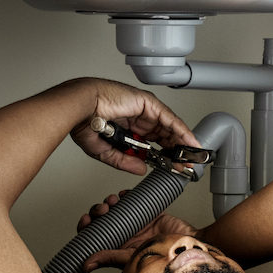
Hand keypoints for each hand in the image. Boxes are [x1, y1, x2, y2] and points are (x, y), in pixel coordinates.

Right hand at [61, 78, 197, 175]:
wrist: (79, 108)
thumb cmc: (84, 123)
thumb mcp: (106, 151)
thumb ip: (124, 161)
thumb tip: (141, 169)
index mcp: (127, 127)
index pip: (152, 142)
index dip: (163, 155)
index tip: (172, 167)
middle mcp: (137, 117)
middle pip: (164, 135)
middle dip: (176, 150)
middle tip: (186, 164)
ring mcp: (143, 109)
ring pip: (169, 127)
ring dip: (182, 142)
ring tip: (192, 156)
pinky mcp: (148, 103)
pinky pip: (169, 118)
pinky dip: (181, 130)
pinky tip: (189, 142)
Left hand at [76, 189, 199, 271]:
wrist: (189, 244)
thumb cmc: (165, 257)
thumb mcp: (132, 257)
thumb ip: (110, 257)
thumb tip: (86, 264)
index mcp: (118, 247)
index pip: (95, 236)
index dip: (87, 227)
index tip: (86, 220)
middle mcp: (124, 235)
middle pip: (102, 220)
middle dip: (98, 211)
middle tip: (103, 210)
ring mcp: (135, 223)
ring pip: (114, 208)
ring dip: (109, 202)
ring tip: (113, 201)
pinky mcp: (146, 212)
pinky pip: (131, 200)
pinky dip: (125, 195)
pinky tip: (124, 195)